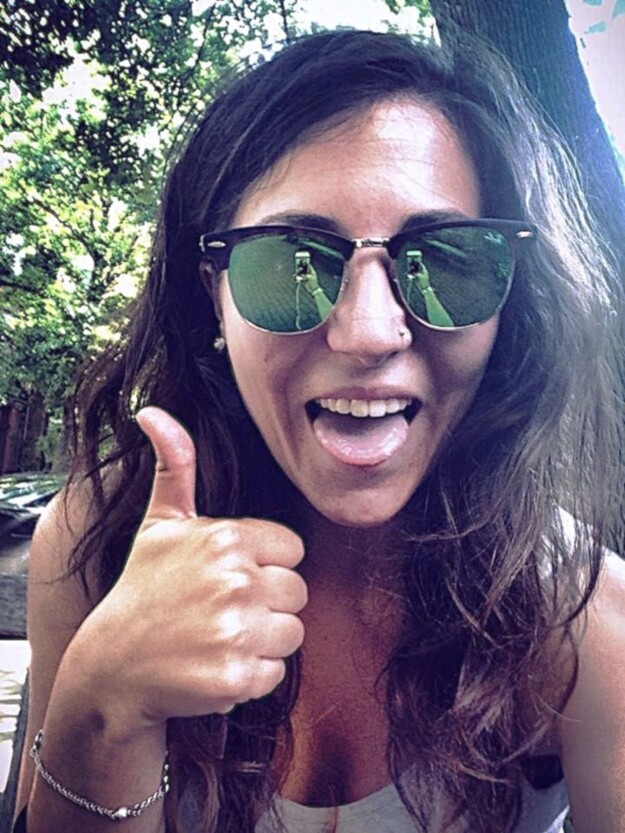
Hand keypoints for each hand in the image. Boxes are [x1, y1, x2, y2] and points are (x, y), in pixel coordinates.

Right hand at [76, 406, 306, 732]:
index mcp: (227, 539)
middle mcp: (236, 581)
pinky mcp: (236, 677)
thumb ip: (175, 466)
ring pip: (292, 634)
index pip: (292, 550)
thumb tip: (151, 411)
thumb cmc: (143, 588)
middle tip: (220, 611)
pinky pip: (276, 673)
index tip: (227, 576)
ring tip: (217, 638)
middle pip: (297, 592)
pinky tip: (214, 666)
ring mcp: (236, 631)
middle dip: (267, 603)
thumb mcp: (159, 522)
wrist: (112, 667)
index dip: (265, 564)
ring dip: (262, 641)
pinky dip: (251, 676)